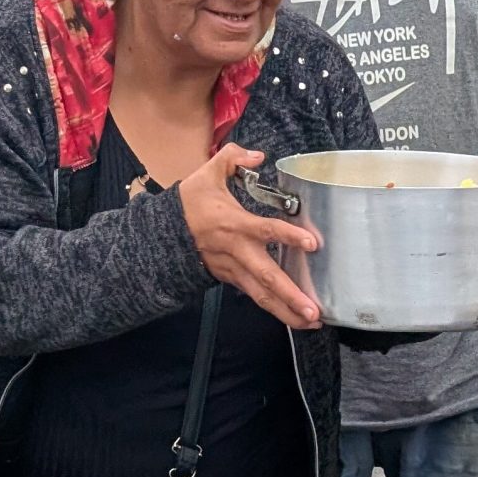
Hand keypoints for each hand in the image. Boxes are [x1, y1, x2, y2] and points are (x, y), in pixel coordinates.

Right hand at [180, 145, 322, 331]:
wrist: (164, 231)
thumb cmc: (190, 203)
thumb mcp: (208, 172)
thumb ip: (234, 157)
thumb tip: (258, 154)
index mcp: (235, 224)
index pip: (266, 231)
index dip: (289, 236)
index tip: (312, 243)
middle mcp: (237, 252)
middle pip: (266, 278)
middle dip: (290, 296)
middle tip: (313, 310)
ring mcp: (234, 270)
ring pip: (262, 295)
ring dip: (287, 312)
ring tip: (312, 322)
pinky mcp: (231, 279)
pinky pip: (256, 296)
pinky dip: (276, 309)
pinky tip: (296, 318)